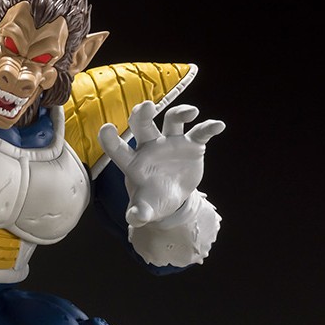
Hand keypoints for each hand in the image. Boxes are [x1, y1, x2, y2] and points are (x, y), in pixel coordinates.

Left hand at [99, 102, 224, 225]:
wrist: (173, 197)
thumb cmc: (152, 199)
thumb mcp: (146, 208)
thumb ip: (139, 212)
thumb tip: (135, 218)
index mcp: (133, 161)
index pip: (117, 148)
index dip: (110, 139)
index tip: (106, 128)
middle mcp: (150, 146)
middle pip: (143, 124)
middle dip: (143, 114)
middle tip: (148, 106)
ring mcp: (171, 142)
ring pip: (172, 120)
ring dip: (180, 113)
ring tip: (192, 112)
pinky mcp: (191, 144)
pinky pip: (200, 132)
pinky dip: (209, 127)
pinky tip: (218, 126)